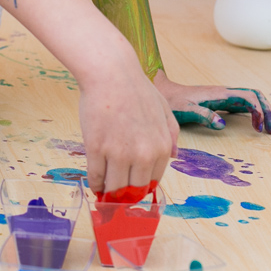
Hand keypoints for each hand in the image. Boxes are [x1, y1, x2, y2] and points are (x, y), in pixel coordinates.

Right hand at [78, 53, 179, 195]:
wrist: (110, 74)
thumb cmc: (136, 89)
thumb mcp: (164, 110)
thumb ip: (172, 135)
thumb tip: (175, 156)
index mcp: (162, 147)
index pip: (153, 181)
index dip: (141, 187)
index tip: (132, 189)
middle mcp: (143, 154)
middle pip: (134, 189)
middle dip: (125, 195)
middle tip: (117, 197)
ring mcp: (118, 152)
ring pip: (114, 187)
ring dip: (109, 193)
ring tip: (105, 193)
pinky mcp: (96, 148)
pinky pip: (96, 176)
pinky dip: (95, 184)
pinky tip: (94, 184)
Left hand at [153, 71, 270, 133]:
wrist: (162, 92)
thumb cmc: (173, 101)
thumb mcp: (186, 110)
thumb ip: (204, 116)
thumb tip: (223, 124)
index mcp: (220, 94)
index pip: (249, 96)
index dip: (260, 110)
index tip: (261, 127)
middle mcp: (224, 92)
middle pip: (255, 96)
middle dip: (268, 111)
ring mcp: (223, 96)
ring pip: (251, 100)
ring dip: (263, 112)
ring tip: (268, 130)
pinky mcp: (220, 101)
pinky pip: (243, 104)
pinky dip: (253, 113)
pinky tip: (254, 125)